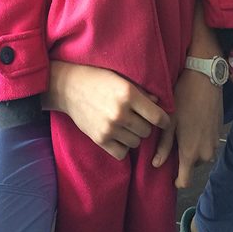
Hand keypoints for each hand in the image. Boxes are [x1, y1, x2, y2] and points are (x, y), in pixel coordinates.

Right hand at [47, 62, 169, 160]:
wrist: (68, 87)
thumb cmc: (97, 79)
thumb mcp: (121, 78)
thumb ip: (141, 91)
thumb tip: (159, 104)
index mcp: (128, 94)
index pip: (158, 117)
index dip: (164, 120)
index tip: (162, 120)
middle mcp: (120, 113)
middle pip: (147, 131)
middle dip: (145, 125)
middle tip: (136, 118)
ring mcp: (109, 128)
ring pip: (136, 142)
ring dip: (133, 135)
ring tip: (125, 125)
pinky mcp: (99, 139)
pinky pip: (122, 153)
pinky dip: (122, 146)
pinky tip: (118, 135)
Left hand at [153, 68, 222, 187]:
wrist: (205, 80)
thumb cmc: (183, 99)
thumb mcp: (169, 122)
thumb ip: (163, 146)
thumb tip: (156, 164)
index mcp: (191, 153)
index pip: (185, 181)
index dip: (176, 180)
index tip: (168, 173)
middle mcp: (206, 153)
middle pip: (191, 167)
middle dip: (182, 160)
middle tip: (171, 143)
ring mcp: (214, 144)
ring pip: (200, 156)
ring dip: (191, 150)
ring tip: (180, 133)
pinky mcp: (219, 135)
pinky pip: (207, 146)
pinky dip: (199, 142)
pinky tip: (191, 126)